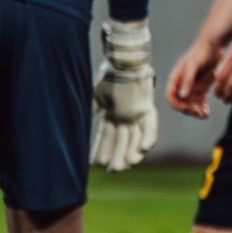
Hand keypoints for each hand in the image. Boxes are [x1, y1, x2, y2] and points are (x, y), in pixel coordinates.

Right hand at [91, 20, 159, 172]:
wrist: (123, 61)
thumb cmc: (110, 75)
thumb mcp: (97, 95)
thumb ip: (92, 110)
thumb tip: (80, 122)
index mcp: (113, 114)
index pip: (105, 137)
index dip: (100, 150)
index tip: (93, 164)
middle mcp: (126, 117)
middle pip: (121, 141)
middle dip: (116, 157)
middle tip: (112, 171)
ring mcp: (137, 114)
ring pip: (135, 138)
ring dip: (132, 152)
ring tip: (126, 166)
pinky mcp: (147, 108)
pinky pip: (150, 126)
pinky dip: (147, 138)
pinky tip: (143, 150)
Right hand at [166, 36, 220, 117]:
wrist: (214, 46)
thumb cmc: (201, 52)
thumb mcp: (193, 64)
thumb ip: (188, 79)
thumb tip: (182, 94)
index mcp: (176, 78)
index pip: (171, 96)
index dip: (176, 104)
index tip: (186, 108)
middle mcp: (182, 84)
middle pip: (181, 103)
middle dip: (188, 110)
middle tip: (199, 113)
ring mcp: (192, 87)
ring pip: (190, 104)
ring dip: (195, 111)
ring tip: (204, 115)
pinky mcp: (201, 88)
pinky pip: (199, 102)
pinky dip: (202, 108)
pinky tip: (207, 112)